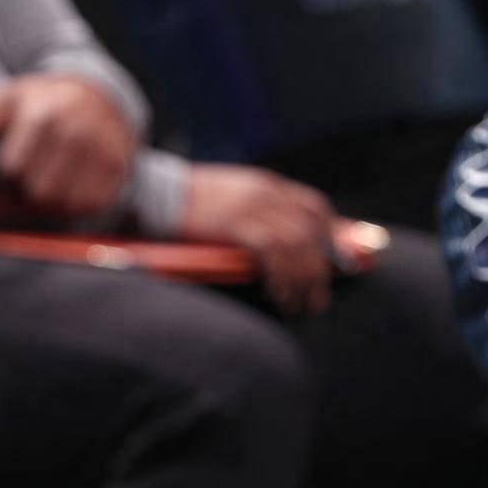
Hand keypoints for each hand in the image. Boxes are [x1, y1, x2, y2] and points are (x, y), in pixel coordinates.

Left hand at [0, 73, 136, 219]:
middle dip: (22, 197)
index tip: (0, 176)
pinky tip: (64, 192)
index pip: (11, 169)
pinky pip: (91, 205)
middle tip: (19, 189)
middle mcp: (77, 130)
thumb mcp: (7, 99)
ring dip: (47, 206)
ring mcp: (103, 149)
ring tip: (40, 190)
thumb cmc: (38, 102)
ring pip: (64, 203)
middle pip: (38, 191)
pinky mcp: (119, 167)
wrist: (96, 96)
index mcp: (43, 113)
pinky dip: (73, 206)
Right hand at [177, 163, 337, 313]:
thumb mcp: (229, 191)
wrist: (156, 192)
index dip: (329, 235)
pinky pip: (272, 255)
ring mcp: (252, 208)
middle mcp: (266, 194)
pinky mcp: (236, 225)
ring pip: (295, 247)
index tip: (331, 259)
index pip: (314, 206)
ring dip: (302, 280)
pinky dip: (281, 277)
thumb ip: (253, 204)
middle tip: (317, 297)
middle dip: (319, 270)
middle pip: (309, 233)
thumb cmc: (185, 197)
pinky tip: (278, 293)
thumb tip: (270, 231)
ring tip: (298, 303)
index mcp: (266, 184)